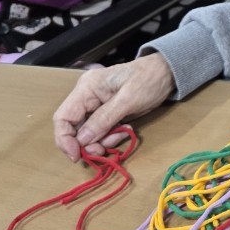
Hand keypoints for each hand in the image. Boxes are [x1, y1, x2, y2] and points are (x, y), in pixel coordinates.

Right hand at [53, 53, 175, 161]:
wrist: (166, 73)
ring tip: (122, 133)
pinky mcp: (107, 114)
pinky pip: (101, 133)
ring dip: (102, 141)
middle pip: (74, 129)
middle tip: (103, 151)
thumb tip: (82, 140)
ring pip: (87, 134)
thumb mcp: (128, 100)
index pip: (63, 117)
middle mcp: (87, 98)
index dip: (65, 139)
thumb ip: (104, 119)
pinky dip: (110, 137)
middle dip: (87, 144)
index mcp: (86, 89)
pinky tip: (125, 130)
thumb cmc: (148, 79)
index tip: (76, 156)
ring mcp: (96, 107)